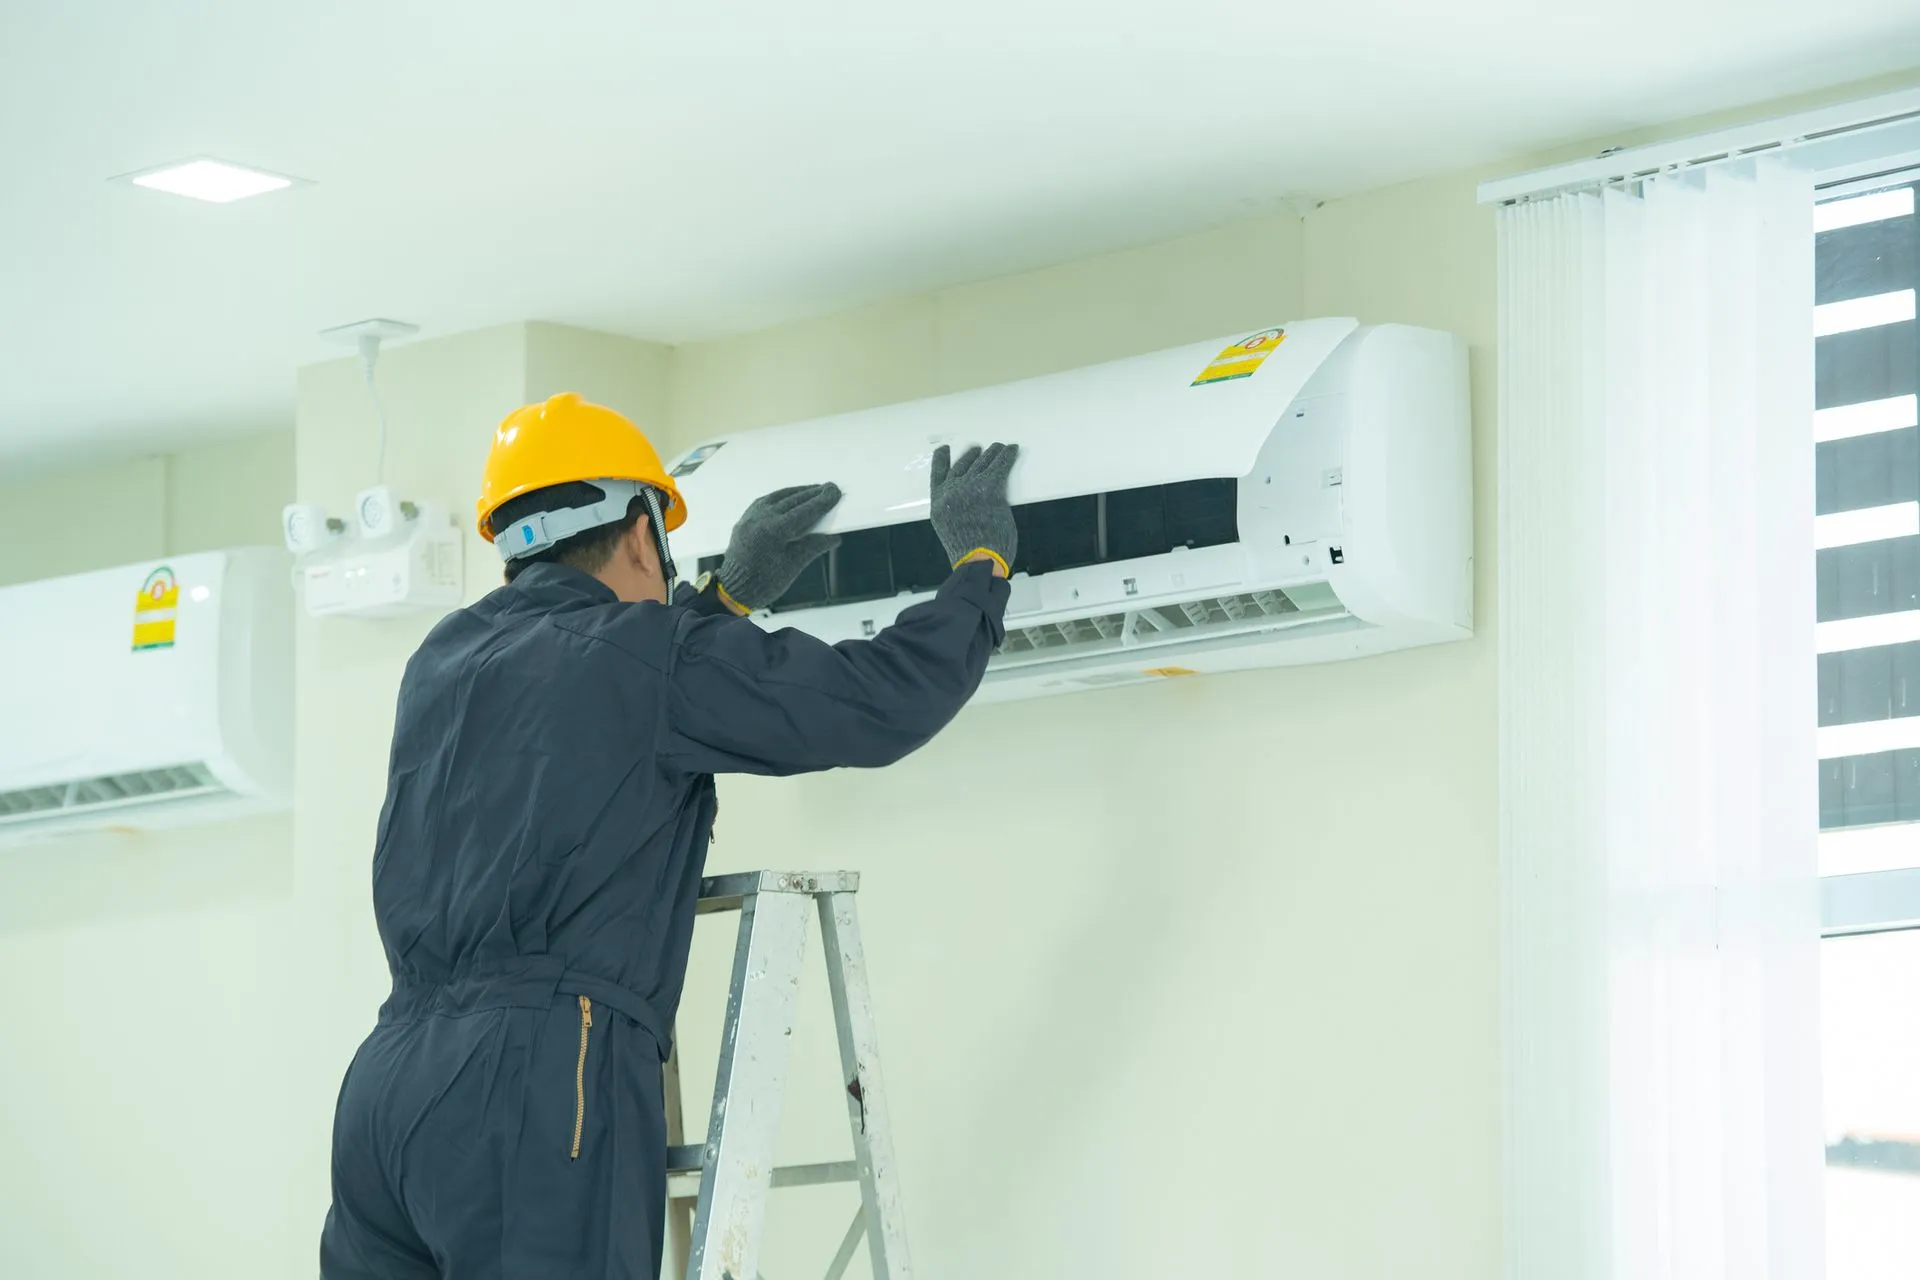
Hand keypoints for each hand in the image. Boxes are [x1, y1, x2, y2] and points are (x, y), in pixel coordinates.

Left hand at [717, 483, 841, 610]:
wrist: (734, 590)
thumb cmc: (765, 583)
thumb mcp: (794, 566)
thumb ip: (814, 546)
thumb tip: (834, 537)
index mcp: (774, 531)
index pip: (804, 510)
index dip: (822, 501)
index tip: (835, 491)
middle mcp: (761, 519)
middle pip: (793, 500)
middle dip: (813, 493)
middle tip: (830, 488)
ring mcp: (750, 517)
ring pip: (779, 497)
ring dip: (798, 492)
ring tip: (814, 490)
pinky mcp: (745, 519)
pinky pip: (766, 501)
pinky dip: (782, 497)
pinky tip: (791, 497)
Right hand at [929, 443, 1018, 573]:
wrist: (978, 561)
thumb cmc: (968, 554)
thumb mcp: (950, 530)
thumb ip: (955, 512)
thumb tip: (969, 504)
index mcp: (938, 502)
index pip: (937, 474)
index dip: (941, 460)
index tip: (944, 450)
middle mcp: (951, 491)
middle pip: (963, 466)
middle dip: (973, 456)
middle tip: (980, 449)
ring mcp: (969, 488)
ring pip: (982, 463)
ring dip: (992, 453)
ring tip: (998, 447)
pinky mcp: (989, 488)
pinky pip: (1000, 466)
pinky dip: (1007, 456)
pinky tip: (1011, 450)